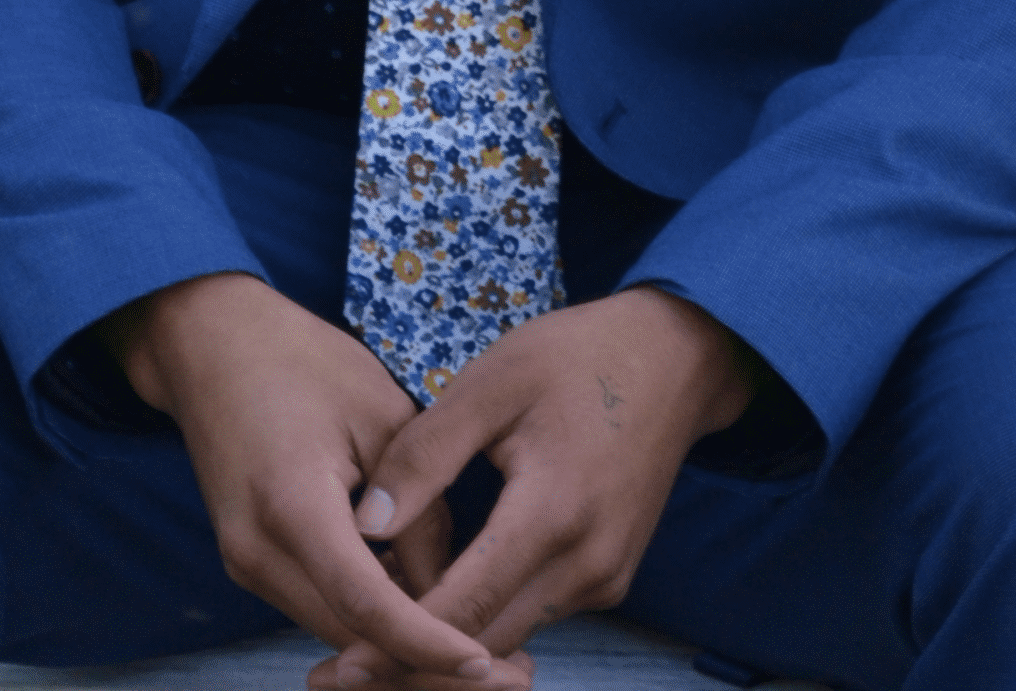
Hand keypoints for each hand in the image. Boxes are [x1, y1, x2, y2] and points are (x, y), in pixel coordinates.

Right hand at [98, 273, 503, 682]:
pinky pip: (321, 606)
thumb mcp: (381, 413)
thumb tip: (452, 588)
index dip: (429, 645)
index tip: (488, 665)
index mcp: (293, 507)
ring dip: (402, 646)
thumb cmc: (302, 360)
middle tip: (513, 671)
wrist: (210, 343)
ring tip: (482, 646)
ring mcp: (247, 565)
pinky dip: (372, 618)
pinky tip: (427, 602)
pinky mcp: (251, 563)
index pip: (367, 606)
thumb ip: (420, 507)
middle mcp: (258, 554)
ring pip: (338, 632)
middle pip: (353, 640)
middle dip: (427, 663)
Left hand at [309, 288, 759, 690]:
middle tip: (340, 668)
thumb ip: (425, 454)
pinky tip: (438, 601)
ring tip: (376, 636)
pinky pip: (536, 614)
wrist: (675, 357)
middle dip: (413, 661)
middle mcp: (586, 565)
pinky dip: (486, 621)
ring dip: (448, 645)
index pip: (464, 607)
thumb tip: (364, 524)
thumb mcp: (491, 381)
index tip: (340, 664)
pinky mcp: (609, 576)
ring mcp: (605, 577)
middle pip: (486, 646)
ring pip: (511, 637)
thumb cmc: (574, 356)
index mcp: (552, 514)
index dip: (395, 641)